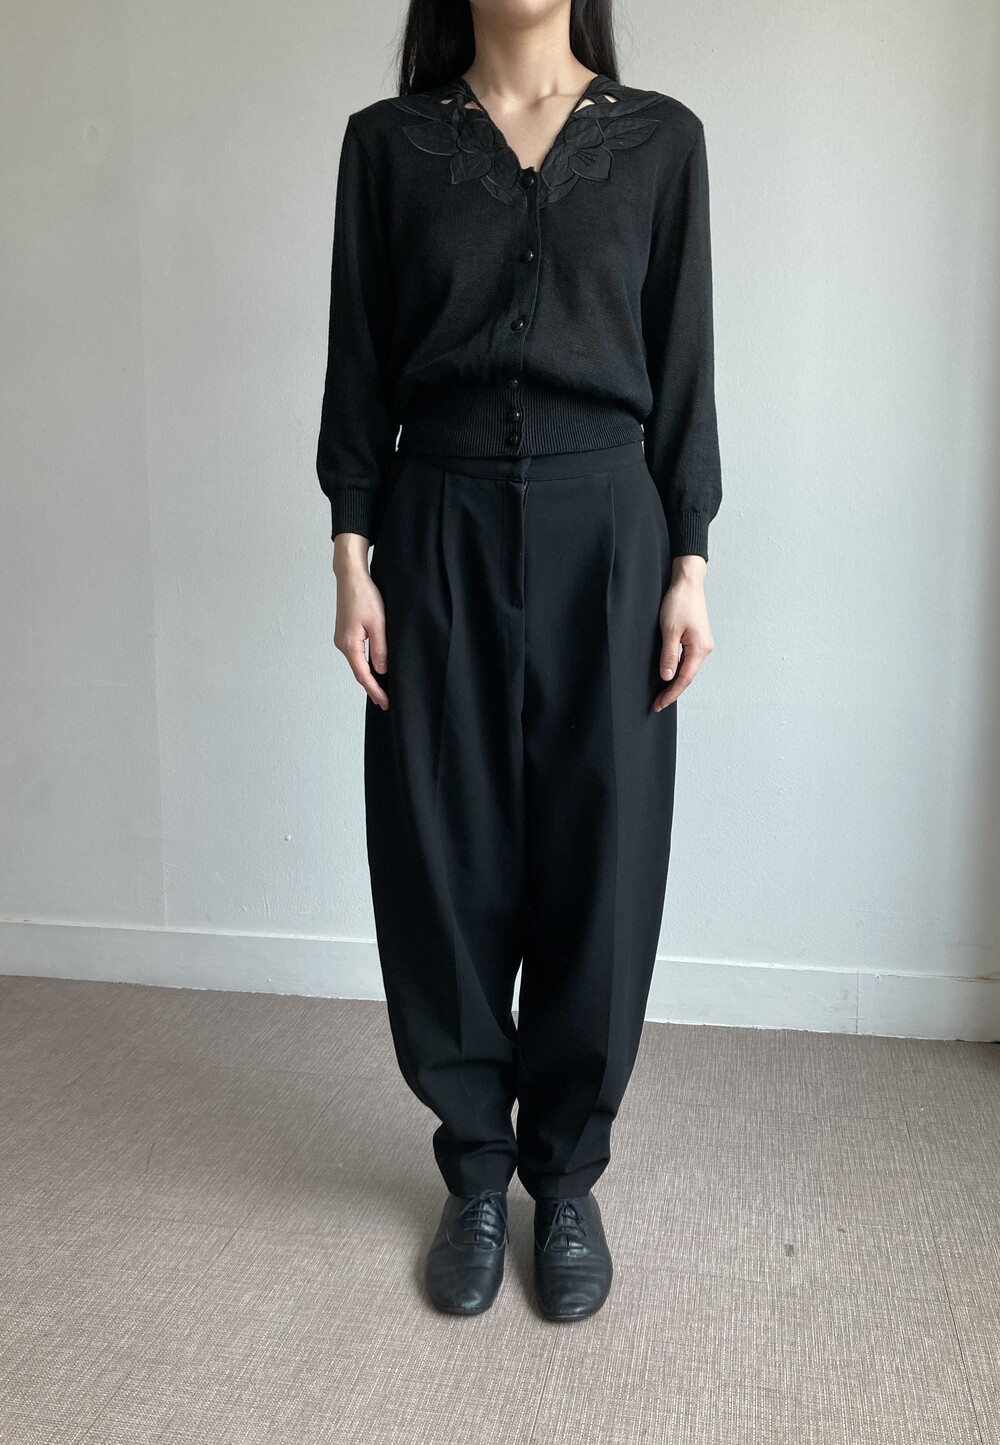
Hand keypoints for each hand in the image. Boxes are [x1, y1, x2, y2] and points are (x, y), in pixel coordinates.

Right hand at [332, 533, 388, 709]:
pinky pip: (357, 654)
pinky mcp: (346, 633)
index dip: (375, 690)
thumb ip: (381, 649)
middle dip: (372, 687)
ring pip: (358, 663)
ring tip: (382, 690)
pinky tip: (374, 669)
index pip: (364, 675)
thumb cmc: (365, 596)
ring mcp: (342, 639)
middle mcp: (342, 644)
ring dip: (369, 676)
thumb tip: (382, 670)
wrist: (350, 577)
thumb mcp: (378, 624)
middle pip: (359, 672)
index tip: (385, 702)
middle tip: (385, 702)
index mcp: (349, 644)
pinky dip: (366, 665)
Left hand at [653, 556, 714, 710]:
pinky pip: (688, 660)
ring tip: (662, 694)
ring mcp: (702, 644)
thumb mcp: (670, 630)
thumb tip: (667, 677)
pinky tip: (670, 675)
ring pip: (688, 669)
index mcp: (700, 649)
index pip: (684, 679)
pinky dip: (678, 670)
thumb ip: (669, 655)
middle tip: (657, 704)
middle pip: (688, 677)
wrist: (688, 582)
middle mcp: (704, 649)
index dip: (671, 694)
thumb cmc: (679, 603)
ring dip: (675, 682)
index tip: (658, 705)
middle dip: (672, 691)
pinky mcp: (697, 639)